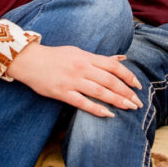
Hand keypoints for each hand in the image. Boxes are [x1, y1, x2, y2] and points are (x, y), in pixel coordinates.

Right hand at [6, 42, 142, 117]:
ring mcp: (72, 81)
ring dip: (117, 101)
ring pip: (100, 92)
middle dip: (127, 92)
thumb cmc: (55, 57)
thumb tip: (121, 60)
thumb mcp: (78, 52)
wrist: (29, 60)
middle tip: (138, 103)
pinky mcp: (62, 93)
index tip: (138, 86)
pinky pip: (82, 102)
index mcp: (86, 57)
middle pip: (110, 80)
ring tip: (129, 108)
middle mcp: (82, 68)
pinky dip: (97, 109)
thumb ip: (99, 58)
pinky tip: (108, 114)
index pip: (113, 66)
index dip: (128, 76)